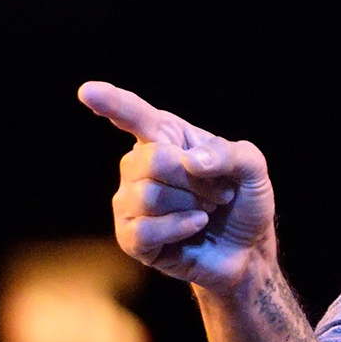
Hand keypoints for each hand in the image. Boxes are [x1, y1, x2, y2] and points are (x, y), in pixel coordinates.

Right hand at [79, 81, 273, 292]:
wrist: (247, 250)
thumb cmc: (242, 201)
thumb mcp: (252, 168)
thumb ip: (230, 154)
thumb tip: (190, 161)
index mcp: (163, 137)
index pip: (133, 115)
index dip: (111, 102)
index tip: (88, 92)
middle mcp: (138, 165)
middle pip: (153, 160)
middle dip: (195, 180)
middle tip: (221, 193)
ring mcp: (129, 202)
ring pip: (150, 196)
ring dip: (192, 205)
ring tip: (207, 211)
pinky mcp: (130, 238)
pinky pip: (144, 230)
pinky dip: (179, 228)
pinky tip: (196, 226)